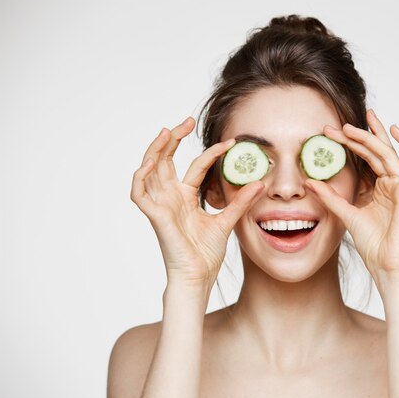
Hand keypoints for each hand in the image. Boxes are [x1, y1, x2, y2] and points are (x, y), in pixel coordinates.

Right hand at [130, 117, 264, 288]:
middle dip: (173, 139)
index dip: (210, 152)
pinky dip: (140, 176)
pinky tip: (150, 162)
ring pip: (149, 170)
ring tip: (167, 131)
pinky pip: (139, 193)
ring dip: (155, 149)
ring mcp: (160, 205)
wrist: (197, 277)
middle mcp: (170, 198)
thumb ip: (240, 202)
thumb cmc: (206, 254)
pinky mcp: (154, 216)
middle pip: (166, 160)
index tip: (231, 142)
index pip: (195, 166)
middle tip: (187, 121)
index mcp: (185, 197)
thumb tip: (260, 183)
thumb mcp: (226, 221)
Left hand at [304, 110, 398, 287]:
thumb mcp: (345, 214)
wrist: (387, 265)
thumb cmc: (373, 244)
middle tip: (336, 125)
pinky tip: (395, 130)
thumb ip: (330, 197)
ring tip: (351, 127)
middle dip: (357, 136)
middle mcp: (390, 185)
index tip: (327, 134)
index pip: (363, 160)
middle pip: (375, 152)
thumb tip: (309, 181)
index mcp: (377, 189)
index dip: (347, 145)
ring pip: (387, 153)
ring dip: (371, 137)